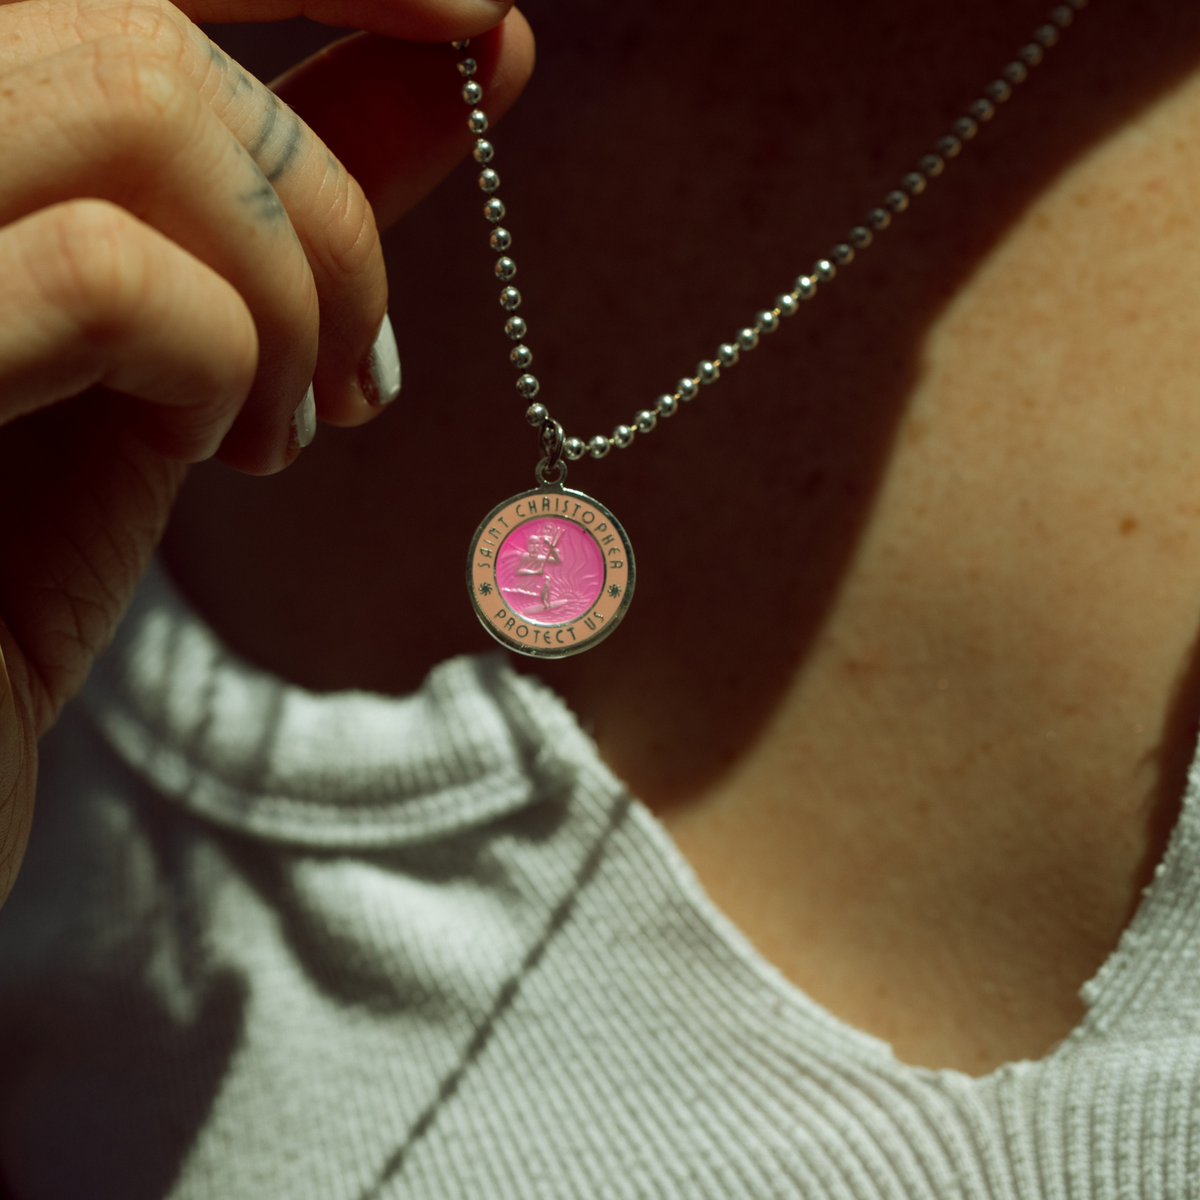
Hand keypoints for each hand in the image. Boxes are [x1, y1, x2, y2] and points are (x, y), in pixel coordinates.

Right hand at [0, 0, 534, 902]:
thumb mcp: (155, 355)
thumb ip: (287, 195)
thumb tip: (469, 56)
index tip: (476, 20)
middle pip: (141, 30)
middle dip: (320, 184)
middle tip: (360, 358)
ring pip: (135, 105)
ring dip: (287, 280)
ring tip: (287, 423)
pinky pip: (111, 270)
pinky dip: (225, 356)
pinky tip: (227, 453)